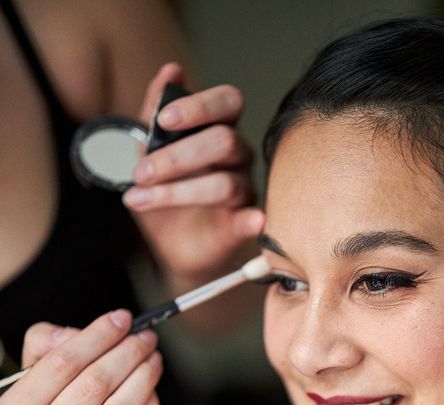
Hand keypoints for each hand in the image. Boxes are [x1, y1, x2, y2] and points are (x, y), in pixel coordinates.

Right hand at [0, 311, 161, 404]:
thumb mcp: (16, 394)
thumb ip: (42, 354)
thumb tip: (77, 333)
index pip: (63, 363)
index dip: (99, 334)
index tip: (122, 318)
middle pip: (96, 384)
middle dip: (129, 352)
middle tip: (145, 337)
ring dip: (145, 377)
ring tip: (153, 359)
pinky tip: (150, 392)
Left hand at [123, 63, 264, 278]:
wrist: (170, 243)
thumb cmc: (166, 191)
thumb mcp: (150, 151)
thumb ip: (156, 112)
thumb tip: (172, 69)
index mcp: (217, 131)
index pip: (228, 103)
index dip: (201, 105)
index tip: (164, 119)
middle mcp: (236, 158)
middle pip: (225, 141)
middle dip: (178, 155)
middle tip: (140, 171)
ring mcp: (242, 190)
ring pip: (225, 182)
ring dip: (177, 191)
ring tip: (137, 200)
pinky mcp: (241, 225)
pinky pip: (253, 219)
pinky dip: (253, 220)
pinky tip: (252, 221)